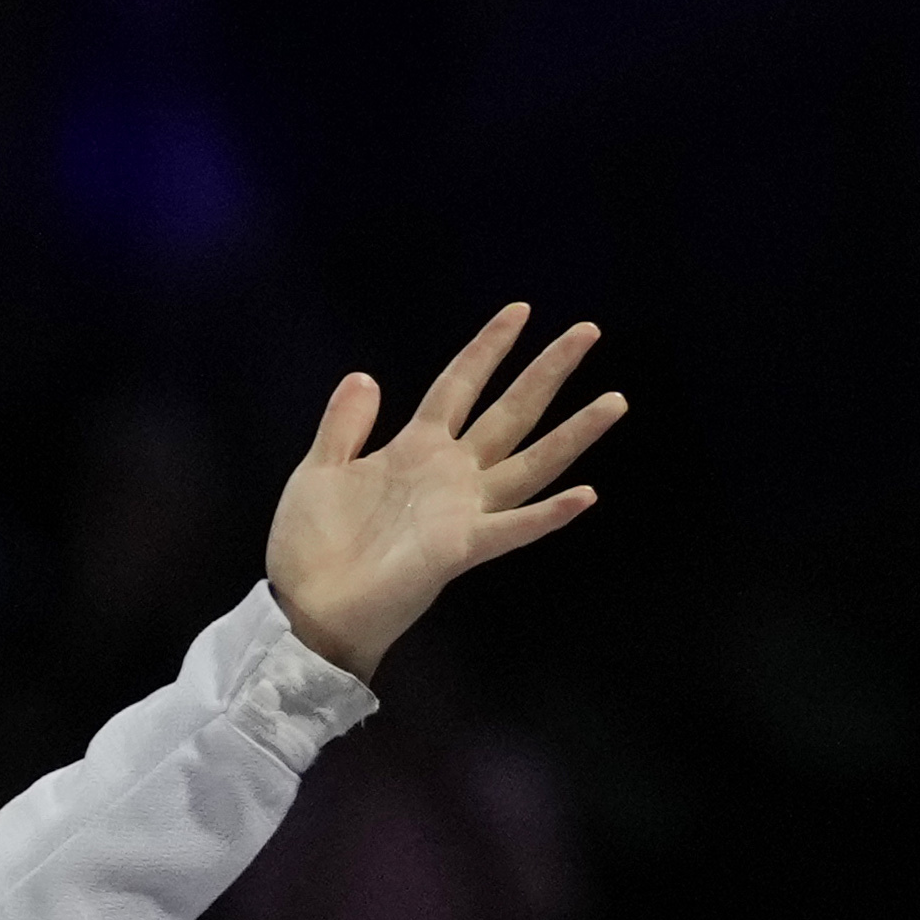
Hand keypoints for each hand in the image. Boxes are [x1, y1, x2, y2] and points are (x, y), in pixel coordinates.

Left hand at [261, 311, 623, 677]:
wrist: (305, 609)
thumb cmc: (310, 547)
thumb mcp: (320, 470)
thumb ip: (344, 425)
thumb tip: (365, 376)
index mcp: (415, 449)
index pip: (460, 384)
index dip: (488, 347)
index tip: (520, 311)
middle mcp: (449, 474)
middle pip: (510, 411)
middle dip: (548, 371)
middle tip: (588, 331)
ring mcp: (461, 511)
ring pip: (529, 463)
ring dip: (573, 434)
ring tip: (614, 400)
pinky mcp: (459, 549)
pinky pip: (511, 528)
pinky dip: (547, 516)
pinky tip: (585, 495)